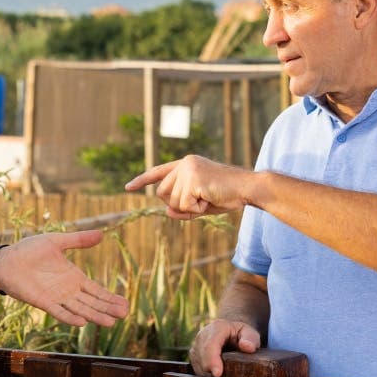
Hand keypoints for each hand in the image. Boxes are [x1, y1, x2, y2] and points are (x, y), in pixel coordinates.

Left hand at [0, 230, 128, 326]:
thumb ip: (78, 240)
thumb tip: (102, 234)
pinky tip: (82, 323)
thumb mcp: (57, 241)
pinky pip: (59, 311)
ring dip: (94, 316)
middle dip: (108, 308)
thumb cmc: (29, 250)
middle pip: (92, 302)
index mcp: (74, 277)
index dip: (110, 297)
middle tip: (125, 314)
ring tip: (110, 322)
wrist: (7, 260)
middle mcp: (68, 291)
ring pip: (80, 309)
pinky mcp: (43, 301)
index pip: (96, 290)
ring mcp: (56, 298)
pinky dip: (70, 317)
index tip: (125, 304)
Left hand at [124, 155, 251, 219]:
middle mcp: (184, 163)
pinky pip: (184, 206)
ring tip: (209, 197)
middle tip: (202, 200)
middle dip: (179, 204)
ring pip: (172, 202)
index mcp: (186, 165)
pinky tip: (210, 199)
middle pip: (162, 194)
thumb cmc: (228, 195)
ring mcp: (188, 169)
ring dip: (190, 207)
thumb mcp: (202, 204)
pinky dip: (197, 209)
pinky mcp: (193, 179)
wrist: (248, 188)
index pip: (158, 172)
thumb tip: (167, 213)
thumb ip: (183, 208)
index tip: (128, 188)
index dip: (142, 181)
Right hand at [189, 318, 260, 376]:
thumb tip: (247, 347)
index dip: (212, 359)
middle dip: (210, 371)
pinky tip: (217, 376)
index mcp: (217, 327)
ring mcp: (196, 346)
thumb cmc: (242, 335)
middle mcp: (202, 335)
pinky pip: (197, 370)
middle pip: (202, 357)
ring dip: (209, 374)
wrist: (231, 333)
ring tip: (224, 376)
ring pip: (198, 365)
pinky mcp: (194, 357)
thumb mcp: (251, 333)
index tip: (218, 374)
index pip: (211, 344)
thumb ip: (250, 339)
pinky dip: (206, 376)